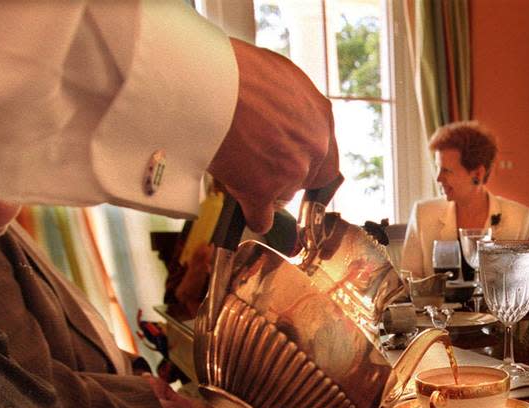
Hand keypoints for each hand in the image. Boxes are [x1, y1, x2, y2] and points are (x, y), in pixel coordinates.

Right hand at [208, 38, 340, 232]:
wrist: (204, 81)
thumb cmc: (230, 68)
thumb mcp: (274, 74)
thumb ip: (285, 101)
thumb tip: (276, 112)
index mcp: (319, 112)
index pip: (324, 149)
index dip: (305, 157)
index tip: (290, 160)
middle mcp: (314, 142)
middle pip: (308, 176)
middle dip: (287, 176)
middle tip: (262, 168)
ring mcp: (291, 168)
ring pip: (284, 194)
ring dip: (266, 190)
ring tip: (239, 172)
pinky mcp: (264, 189)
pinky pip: (262, 217)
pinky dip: (254, 217)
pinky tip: (246, 212)